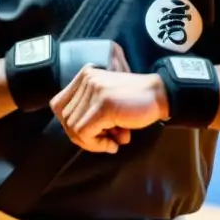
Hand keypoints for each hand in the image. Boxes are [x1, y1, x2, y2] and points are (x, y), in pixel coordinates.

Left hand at [50, 68, 168, 153]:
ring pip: (73, 128)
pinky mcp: (103, 105)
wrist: (161, 95)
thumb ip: (88, 111)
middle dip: (83, 136)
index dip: (70, 123)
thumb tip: (75, 134)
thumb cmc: (136, 102)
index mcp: (85, 75)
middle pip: (65, 118)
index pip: (58, 105)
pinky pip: (85, 133)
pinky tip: (115, 144)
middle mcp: (87, 79)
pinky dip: (97, 145)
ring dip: (92, 142)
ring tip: (114, 140)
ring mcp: (94, 91)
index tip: (91, 132)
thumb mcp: (106, 101)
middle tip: (107, 139)